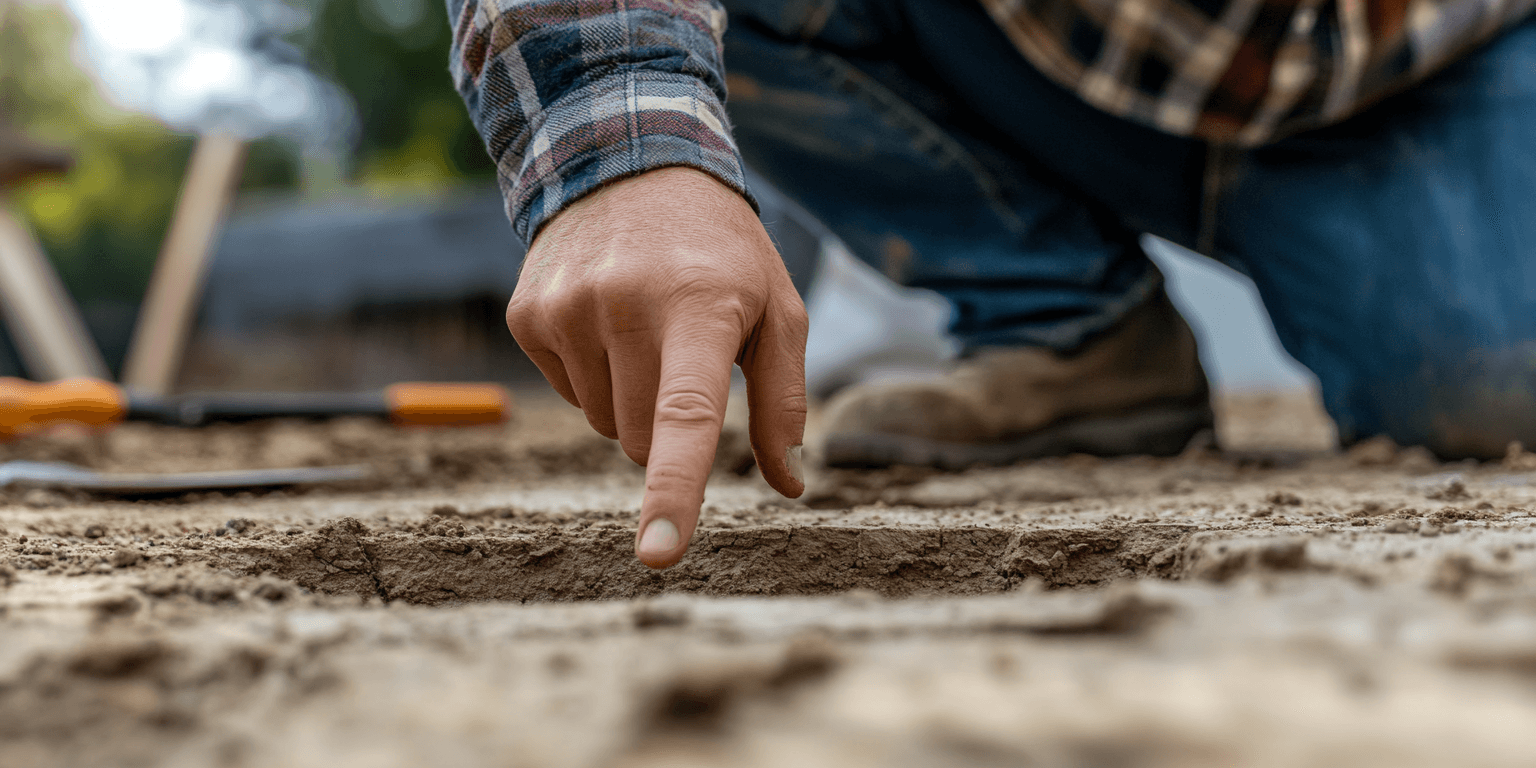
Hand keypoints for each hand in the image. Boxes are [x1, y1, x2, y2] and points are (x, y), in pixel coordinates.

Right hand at [508, 167, 807, 567]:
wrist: (627, 161)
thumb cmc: (722, 251)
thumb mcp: (776, 308)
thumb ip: (785, 399)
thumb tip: (788, 484)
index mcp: (700, 309)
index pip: (685, 419)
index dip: (672, 494)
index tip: (659, 556)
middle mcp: (624, 307)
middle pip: (645, 442)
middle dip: (671, 425)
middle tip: (684, 356)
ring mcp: (566, 310)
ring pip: (606, 424)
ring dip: (632, 399)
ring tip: (645, 327)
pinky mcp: (527, 315)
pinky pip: (569, 394)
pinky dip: (593, 375)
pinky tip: (607, 319)